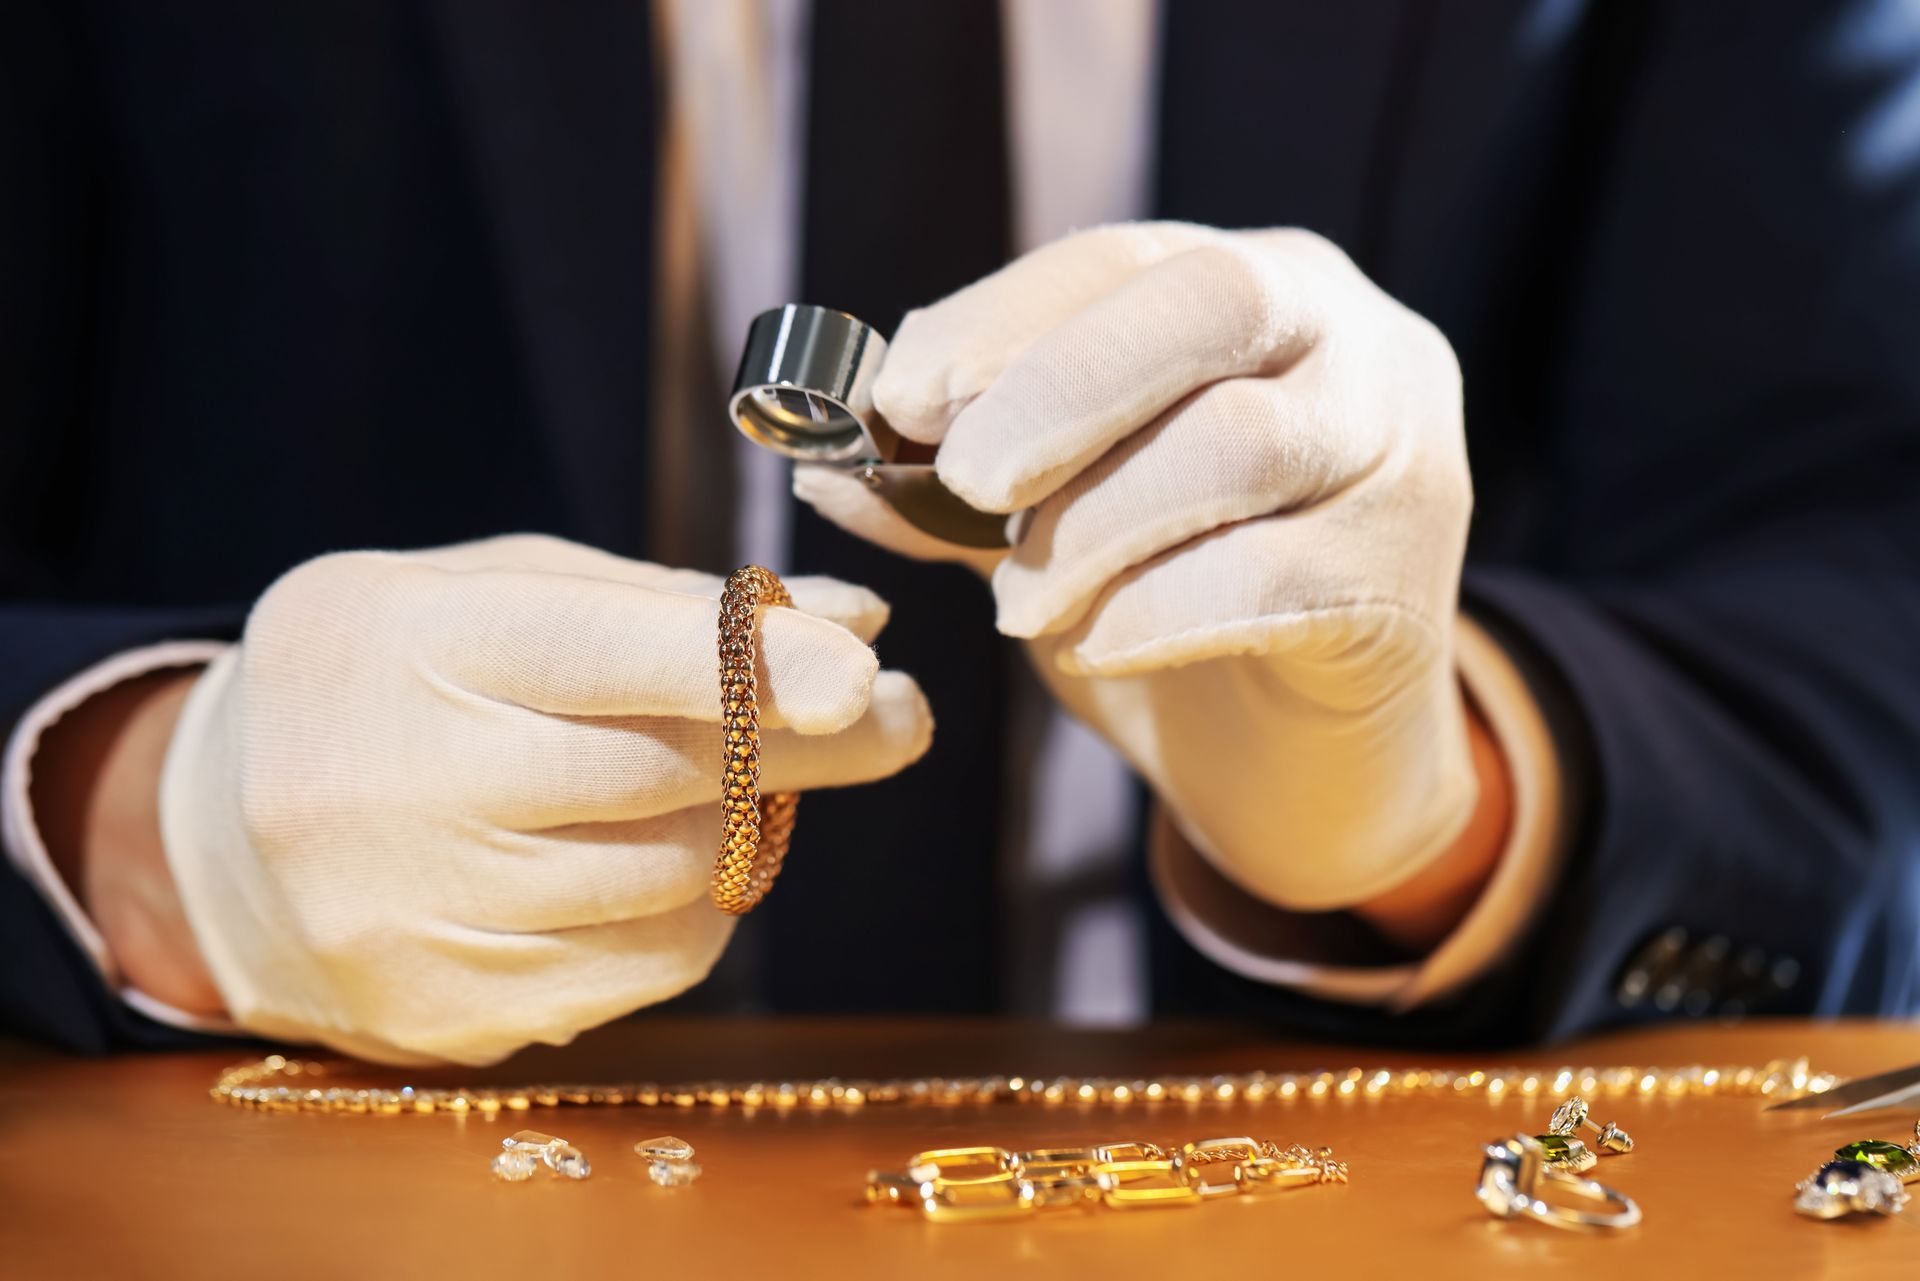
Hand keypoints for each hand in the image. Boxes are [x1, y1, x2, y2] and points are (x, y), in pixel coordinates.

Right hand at [155, 535, 929, 1063]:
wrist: (224, 832)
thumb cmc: (398, 677)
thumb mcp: (502, 595)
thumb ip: (673, 606)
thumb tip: (858, 623)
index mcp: (407, 643)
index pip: (594, 653)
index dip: (741, 661)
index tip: (861, 665)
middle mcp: (396, 786)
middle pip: (660, 774)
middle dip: (804, 743)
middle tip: (895, 713)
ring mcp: (413, 915)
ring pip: (670, 875)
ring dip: (743, 822)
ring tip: (741, 779)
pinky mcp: (447, 1010)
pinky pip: (644, 963)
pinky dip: (692, 904)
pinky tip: (664, 856)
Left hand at [796, 223, 1480, 916]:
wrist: (1309, 759)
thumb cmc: (1175, 609)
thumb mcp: (1055, 528)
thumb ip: (957, 493)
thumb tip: (819, 470)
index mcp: (1262, 293)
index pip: (1125, 261)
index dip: (1001, 318)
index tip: (899, 394)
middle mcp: (1356, 345)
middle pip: (1209, 306)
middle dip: (1061, 385)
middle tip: (962, 478)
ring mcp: (1402, 457)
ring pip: (1240, 443)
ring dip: (1095, 524)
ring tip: (1020, 605)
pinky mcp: (1405, 586)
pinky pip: (1271, 579)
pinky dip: (1155, 612)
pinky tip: (1094, 647)